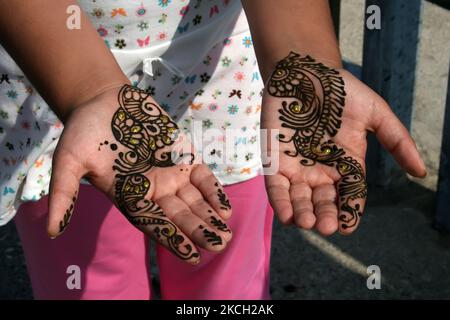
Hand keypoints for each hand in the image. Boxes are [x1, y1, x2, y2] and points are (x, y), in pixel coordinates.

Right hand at [47, 84, 232, 263]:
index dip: (172, 239)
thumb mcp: (69, 162)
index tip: (192, 256)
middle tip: (220, 246)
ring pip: (194, 200)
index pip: (154, 223)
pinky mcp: (182, 155)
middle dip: (199, 231)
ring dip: (210, 216)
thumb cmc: (83, 132)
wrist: (102, 101)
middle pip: (179, 215)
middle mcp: (153, 189)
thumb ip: (64, 193)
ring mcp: (170, 173)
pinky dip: (213, 191)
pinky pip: (202, 177)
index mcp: (129, 196)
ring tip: (227, 234)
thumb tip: (53, 231)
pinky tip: (226, 208)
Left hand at [262, 52, 425, 234]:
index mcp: (346, 164)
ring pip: (299, 198)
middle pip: (324, 201)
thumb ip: (396, 140)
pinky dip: (280, 200)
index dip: (349, 211)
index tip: (348, 226)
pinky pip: (276, 185)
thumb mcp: (375, 113)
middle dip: (325, 216)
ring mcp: (297, 166)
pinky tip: (286, 215)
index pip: (350, 194)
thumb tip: (420, 172)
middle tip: (327, 227)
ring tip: (307, 224)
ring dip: (302, 213)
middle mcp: (321, 170)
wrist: (306, 72)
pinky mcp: (274, 159)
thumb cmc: (342, 92)